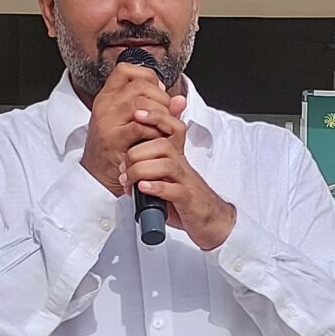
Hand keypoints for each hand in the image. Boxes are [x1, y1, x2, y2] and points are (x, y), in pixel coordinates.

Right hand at [81, 63, 175, 195]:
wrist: (98, 176)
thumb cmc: (119, 149)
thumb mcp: (136, 124)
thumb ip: (159, 110)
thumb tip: (181, 100)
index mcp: (108, 97)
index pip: (126, 70)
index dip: (148, 76)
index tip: (159, 91)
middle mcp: (105, 105)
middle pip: (139, 86)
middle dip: (161, 97)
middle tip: (166, 113)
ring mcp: (107, 121)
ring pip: (141, 103)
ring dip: (160, 114)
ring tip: (163, 127)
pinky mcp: (113, 139)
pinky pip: (140, 127)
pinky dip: (154, 131)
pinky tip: (157, 139)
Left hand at [120, 99, 236, 249]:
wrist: (212, 221)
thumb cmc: (187, 201)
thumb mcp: (166, 180)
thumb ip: (147, 171)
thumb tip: (122, 170)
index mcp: (176, 157)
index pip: (169, 128)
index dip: (154, 118)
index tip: (137, 114)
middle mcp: (182, 165)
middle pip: (161, 145)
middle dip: (136, 154)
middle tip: (123, 170)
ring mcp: (186, 181)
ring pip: (166, 165)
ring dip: (141, 171)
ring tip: (130, 182)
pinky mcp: (188, 199)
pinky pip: (174, 189)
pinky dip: (156, 188)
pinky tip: (143, 189)